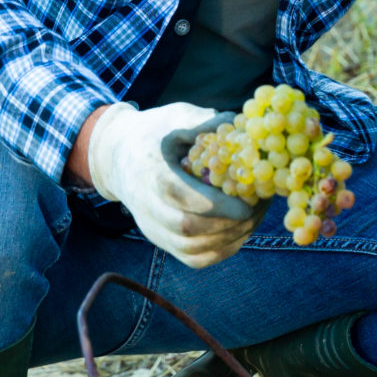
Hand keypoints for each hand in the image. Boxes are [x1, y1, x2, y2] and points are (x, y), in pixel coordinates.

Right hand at [81, 103, 261, 268]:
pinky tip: (240, 232)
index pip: (180, 196)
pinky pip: (192, 258)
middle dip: (229, 224)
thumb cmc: (154, 132)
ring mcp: (151, 227)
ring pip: (191, 249)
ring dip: (228, 239)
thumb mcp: (178, 117)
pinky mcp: (160, 241)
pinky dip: (220, 251)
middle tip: (258, 209)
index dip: (215, 205)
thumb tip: (246, 128)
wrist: (117, 155)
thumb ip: (209, 123)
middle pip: (186, 228)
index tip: (247, 204)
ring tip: (254, 218)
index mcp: (151, 171)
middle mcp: (146, 205)